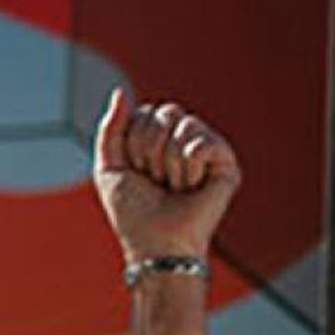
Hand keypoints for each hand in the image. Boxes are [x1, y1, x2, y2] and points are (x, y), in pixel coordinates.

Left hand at [92, 87, 241, 261]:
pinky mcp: (226, 165)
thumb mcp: (108, 166)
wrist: (154, 242)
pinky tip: (191, 186)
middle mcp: (185, 140)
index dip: (133, 142)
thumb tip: (120, 93)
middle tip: (155, 180)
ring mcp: (207, 151)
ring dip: (167, 161)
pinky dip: (188, 166)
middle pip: (165, 113)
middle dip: (148, 149)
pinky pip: (202, 142)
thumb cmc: (132, 211)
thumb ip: (110, 129)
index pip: (145, 113)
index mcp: (158, 139)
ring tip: (173, 186)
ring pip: (184, 124)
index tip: (136, 171)